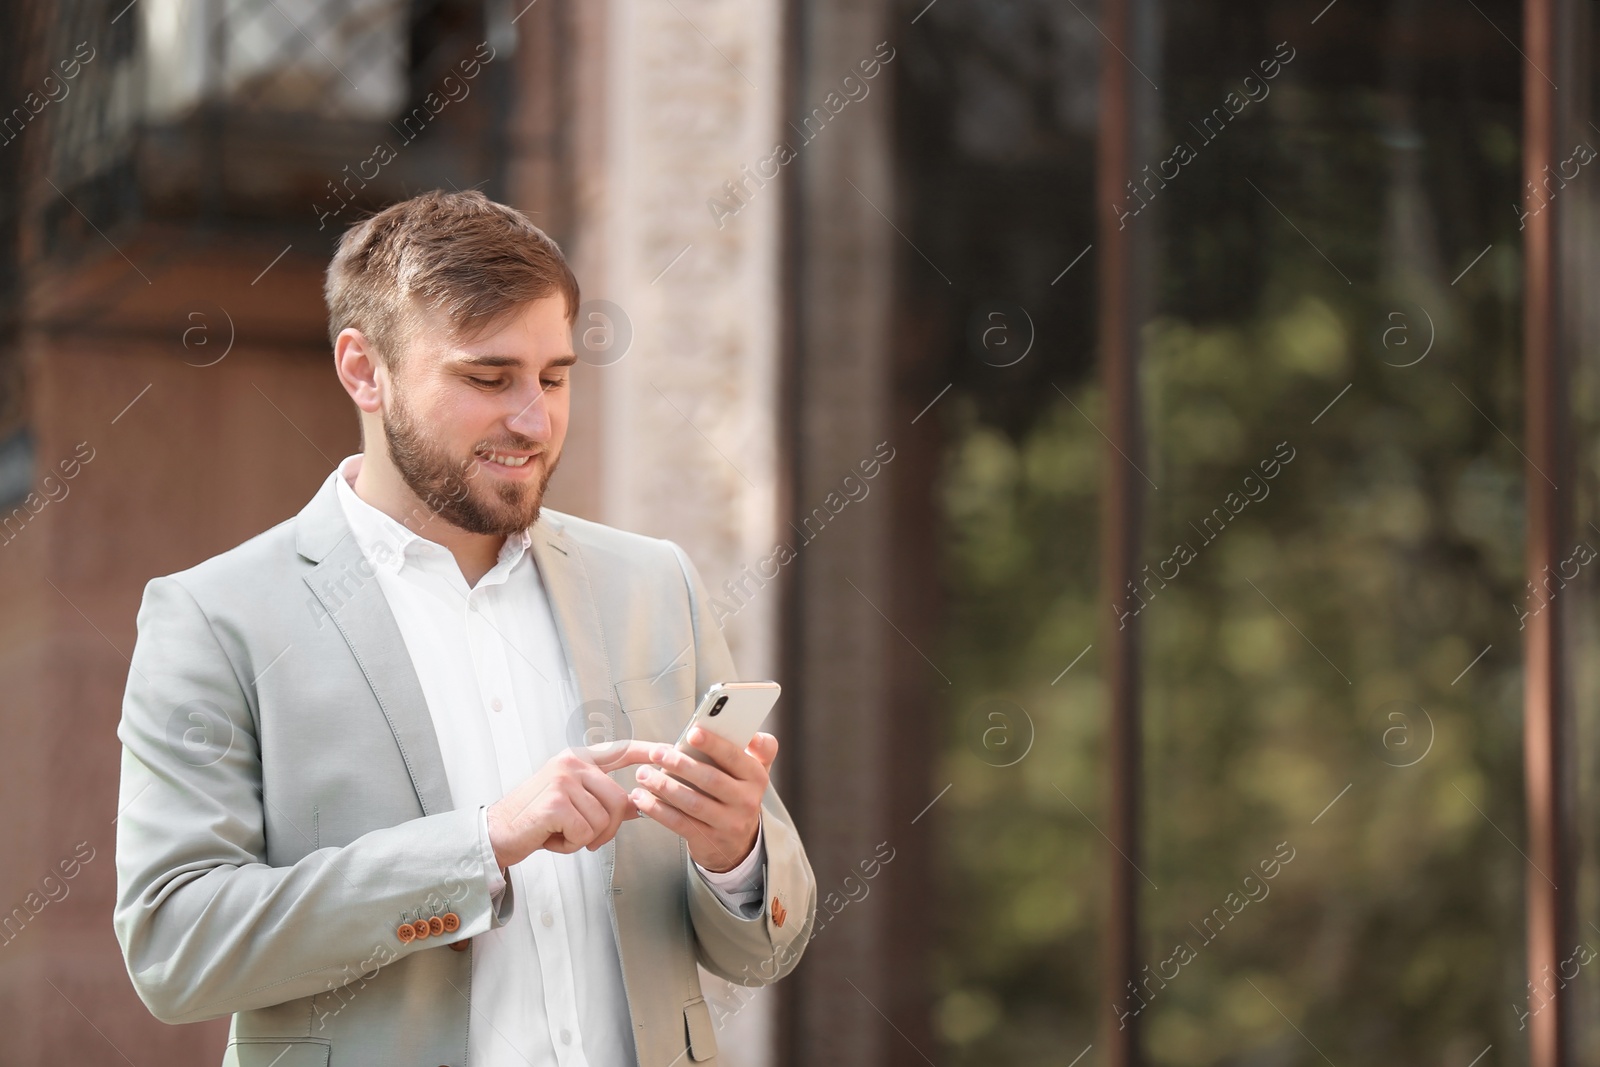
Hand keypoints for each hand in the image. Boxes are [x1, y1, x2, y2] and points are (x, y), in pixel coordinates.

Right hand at [486, 741, 659, 868]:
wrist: (497, 833)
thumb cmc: (535, 820)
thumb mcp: (573, 804)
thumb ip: (602, 799)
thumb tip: (637, 804)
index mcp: (577, 760)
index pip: (620, 751)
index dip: (646, 752)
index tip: (667, 750)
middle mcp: (572, 763)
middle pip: (618, 801)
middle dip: (606, 829)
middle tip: (582, 837)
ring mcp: (563, 780)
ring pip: (603, 820)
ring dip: (584, 838)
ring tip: (559, 832)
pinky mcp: (555, 802)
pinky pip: (585, 832)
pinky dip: (571, 845)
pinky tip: (551, 837)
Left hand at [630, 728, 776, 872]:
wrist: (739, 844)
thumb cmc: (738, 797)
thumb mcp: (754, 773)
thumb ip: (759, 749)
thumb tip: (752, 734)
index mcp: (756, 778)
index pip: (735, 757)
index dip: (713, 744)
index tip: (692, 733)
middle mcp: (746, 801)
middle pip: (711, 779)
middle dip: (680, 764)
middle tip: (657, 753)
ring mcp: (728, 823)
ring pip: (692, 803)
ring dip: (664, 787)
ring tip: (644, 774)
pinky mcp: (708, 840)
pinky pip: (679, 823)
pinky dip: (658, 810)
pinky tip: (643, 799)